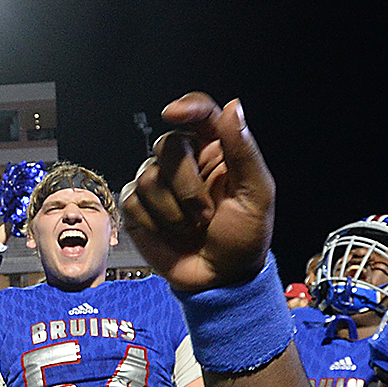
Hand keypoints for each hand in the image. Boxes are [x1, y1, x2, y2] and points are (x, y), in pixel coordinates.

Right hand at [120, 95, 273, 293]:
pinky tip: (170, 234)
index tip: (173, 113)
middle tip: (206, 216)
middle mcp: (185, 161)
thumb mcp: (256, 194)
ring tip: (192, 229)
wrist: (220, 279)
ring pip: (147, 176)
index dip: (186, 107)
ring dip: (172, 212)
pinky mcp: (138, 207)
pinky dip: (153, 223)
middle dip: (186, 185)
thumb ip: (243, 151)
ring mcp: (158, 183)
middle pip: (167, 145)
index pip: (201, 113)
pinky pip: (131, 200)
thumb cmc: (244, 238)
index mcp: (217, 150)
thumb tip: (233, 107)